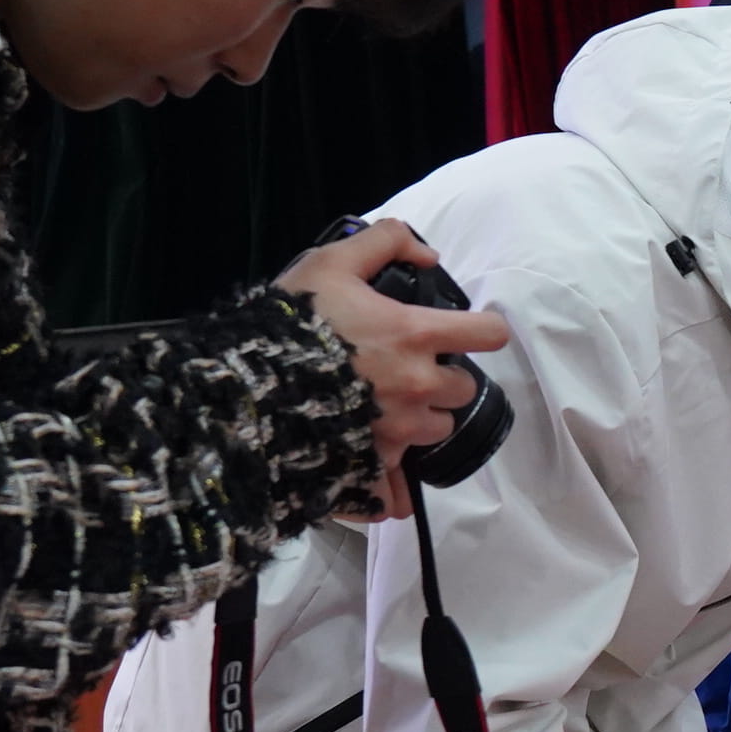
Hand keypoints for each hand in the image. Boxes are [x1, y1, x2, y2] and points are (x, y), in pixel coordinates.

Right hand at [279, 221, 511, 518]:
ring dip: (421, 421)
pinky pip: (399, 490)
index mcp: (416, 335)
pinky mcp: (373, 466)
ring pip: (436, 430)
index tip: (469, 332)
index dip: (482, 329)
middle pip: (462, 388)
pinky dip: (394, 486)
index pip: (487, 334)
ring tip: (385, 410)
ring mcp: (398, 431)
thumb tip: (429, 255)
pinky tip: (381, 474)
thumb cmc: (290, 320)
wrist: (244, 384)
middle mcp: (418, 386)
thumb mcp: (331, 263)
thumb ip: (384, 241)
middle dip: (441, 379)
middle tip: (405, 370)